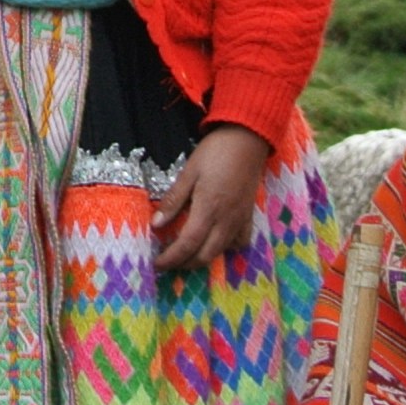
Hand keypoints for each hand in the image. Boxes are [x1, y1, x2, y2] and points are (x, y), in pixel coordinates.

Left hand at [154, 123, 269, 276]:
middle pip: (205, 255)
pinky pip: (240, 241)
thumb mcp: (188, 172)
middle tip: (168, 262)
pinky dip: (226, 248)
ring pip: (221, 251)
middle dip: (184, 264)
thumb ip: (174, 200)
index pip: (187, 244)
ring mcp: (240, 219)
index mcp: (208, 208)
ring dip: (202, 259)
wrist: (248, 139)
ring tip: (185, 256)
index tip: (157, 264)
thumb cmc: (215, 152)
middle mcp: (226, 219)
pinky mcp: (249, 215)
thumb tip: (156, 225)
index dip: (171, 258)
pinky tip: (214, 242)